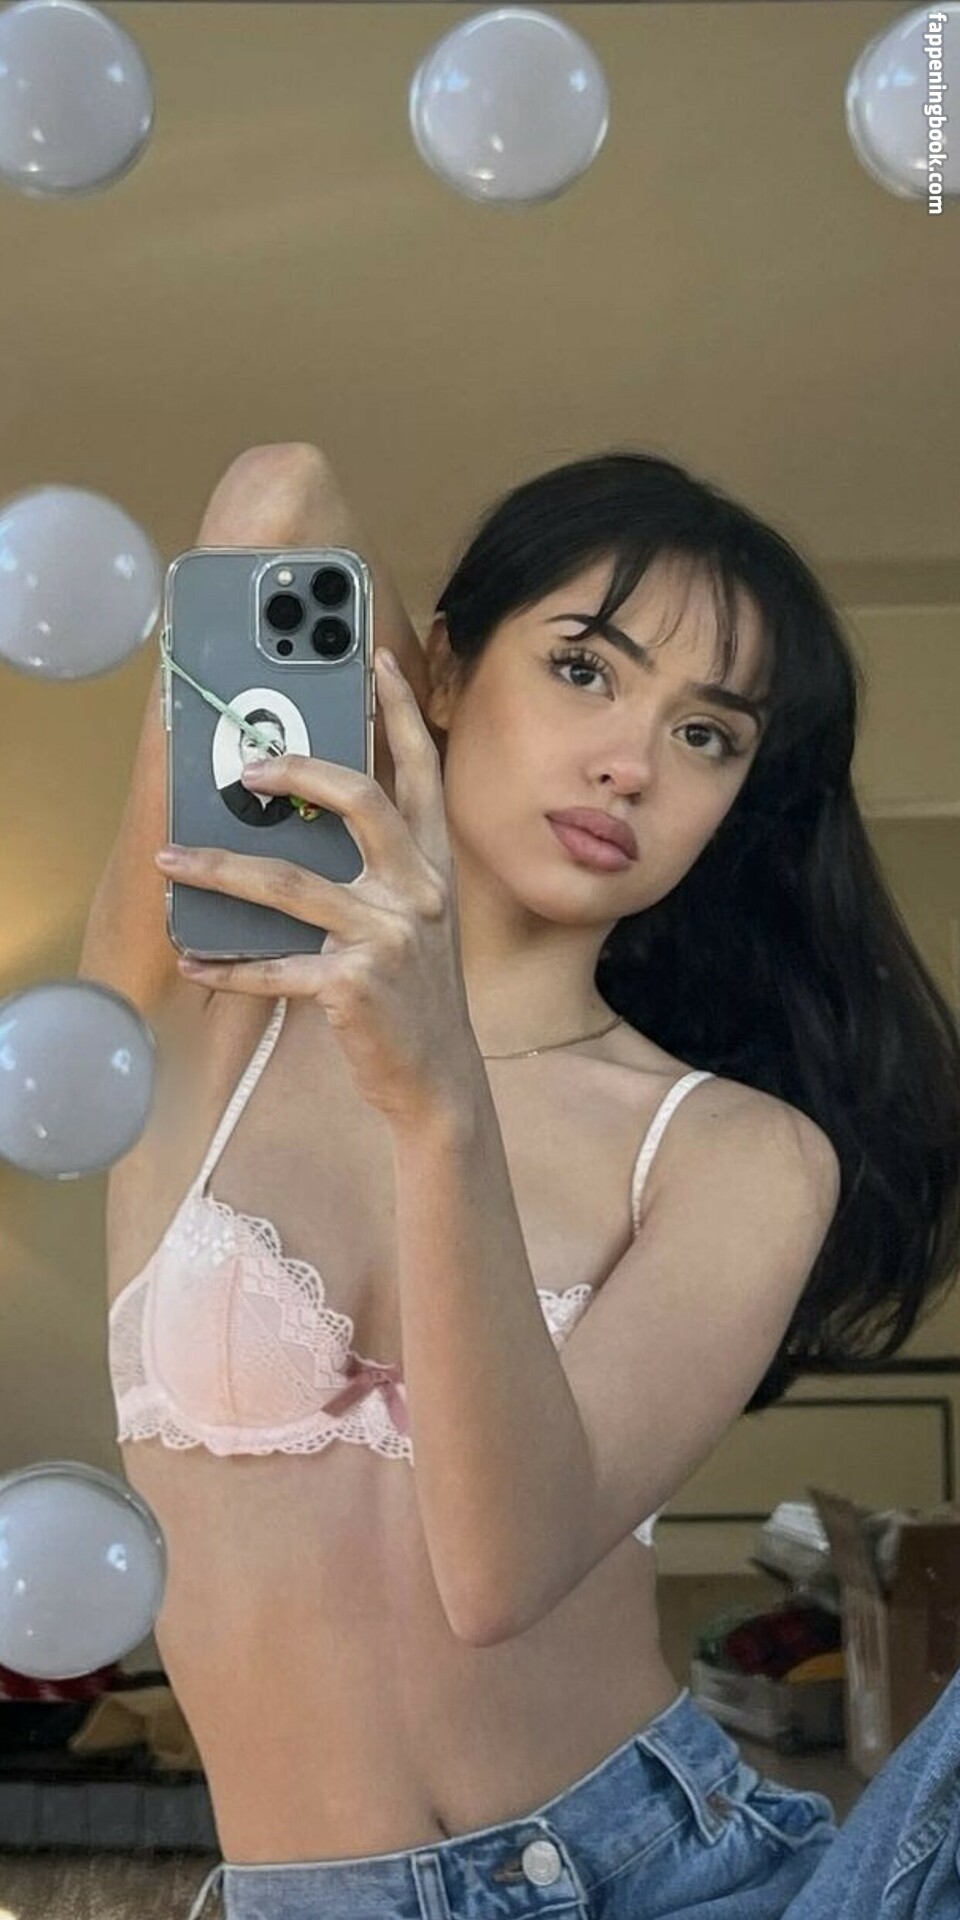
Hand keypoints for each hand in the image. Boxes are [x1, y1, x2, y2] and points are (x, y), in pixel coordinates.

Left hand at [156, 653, 476, 1127]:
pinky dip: (228, 967)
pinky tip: (195, 960)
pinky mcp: (354, 983)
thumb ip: (379, 871)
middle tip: (245, 764)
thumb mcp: (414, 920)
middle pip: (359, 800)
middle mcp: (419, 890)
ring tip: (174, 859)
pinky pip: (275, 966)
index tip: (374, 661)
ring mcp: (389, 934)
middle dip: (296, 769)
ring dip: (219, 869)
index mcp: (434, 866)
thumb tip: (296, 827)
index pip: (420, 772)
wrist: (438, 1077)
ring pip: (290, 884)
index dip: (399, 712)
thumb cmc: (415, 994)